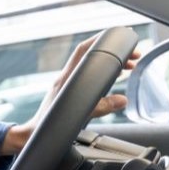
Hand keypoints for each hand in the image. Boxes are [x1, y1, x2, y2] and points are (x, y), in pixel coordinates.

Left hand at [0, 33, 141, 154]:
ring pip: (91, 66)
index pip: (83, 50)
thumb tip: (122, 100)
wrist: (34, 133)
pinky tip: (116, 76)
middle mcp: (65, 77)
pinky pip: (89, 75)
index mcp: (66, 78)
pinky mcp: (68, 90)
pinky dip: (105, 72)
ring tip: (130, 65)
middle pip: (91, 55)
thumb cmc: (49, 125)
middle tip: (134, 56)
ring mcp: (66, 83)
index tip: (120, 36)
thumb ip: (101, 108)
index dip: (101, 39)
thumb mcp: (79, 116)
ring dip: (111, 62)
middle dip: (114, 52)